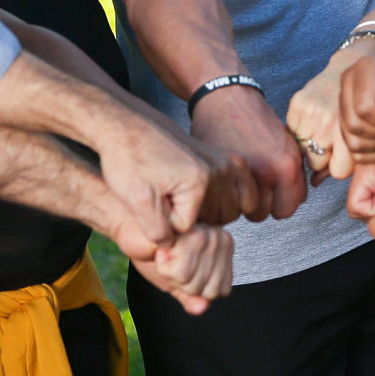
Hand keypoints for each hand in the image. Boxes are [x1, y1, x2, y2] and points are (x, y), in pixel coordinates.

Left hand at [97, 107, 254, 243]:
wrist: (129, 129)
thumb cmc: (130, 159)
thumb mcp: (136, 201)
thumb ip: (158, 231)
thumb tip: (174, 246)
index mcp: (199, 182)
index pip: (188, 227)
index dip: (167, 221)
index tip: (154, 201)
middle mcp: (219, 171)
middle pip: (214, 220)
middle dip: (192, 218)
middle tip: (170, 200)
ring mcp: (226, 163)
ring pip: (229, 211)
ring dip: (212, 211)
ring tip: (184, 196)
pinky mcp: (229, 159)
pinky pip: (245, 192)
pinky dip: (235, 200)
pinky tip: (215, 198)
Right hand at [103, 190, 233, 314]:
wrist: (134, 230)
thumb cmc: (154, 250)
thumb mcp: (174, 280)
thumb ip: (189, 296)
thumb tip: (201, 308)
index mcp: (222, 251)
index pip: (220, 290)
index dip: (194, 288)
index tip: (181, 268)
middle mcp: (221, 241)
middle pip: (209, 290)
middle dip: (184, 283)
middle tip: (172, 260)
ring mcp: (210, 237)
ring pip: (194, 282)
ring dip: (173, 273)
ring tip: (168, 253)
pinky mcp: (194, 235)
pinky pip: (182, 273)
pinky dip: (166, 268)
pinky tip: (164, 249)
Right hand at [191, 85, 306, 220]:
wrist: (226, 97)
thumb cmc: (255, 118)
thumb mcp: (287, 143)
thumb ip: (292, 172)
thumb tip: (293, 198)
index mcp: (288, 165)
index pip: (291, 206)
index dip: (281, 201)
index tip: (273, 193)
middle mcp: (269, 172)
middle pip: (270, 213)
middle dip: (263, 204)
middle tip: (256, 187)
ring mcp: (244, 175)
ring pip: (250, 211)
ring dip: (245, 202)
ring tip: (241, 183)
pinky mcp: (222, 174)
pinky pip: (231, 201)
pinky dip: (230, 196)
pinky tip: (229, 180)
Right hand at [286, 40, 374, 180]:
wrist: (361, 60)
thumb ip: (361, 157)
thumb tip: (318, 182)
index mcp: (355, 125)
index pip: (340, 170)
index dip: (347, 164)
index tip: (353, 153)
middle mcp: (330, 119)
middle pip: (319, 162)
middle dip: (329, 157)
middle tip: (339, 142)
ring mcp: (311, 110)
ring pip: (304, 150)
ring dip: (314, 146)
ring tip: (327, 132)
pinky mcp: (298, 102)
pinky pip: (293, 134)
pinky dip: (303, 132)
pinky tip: (317, 121)